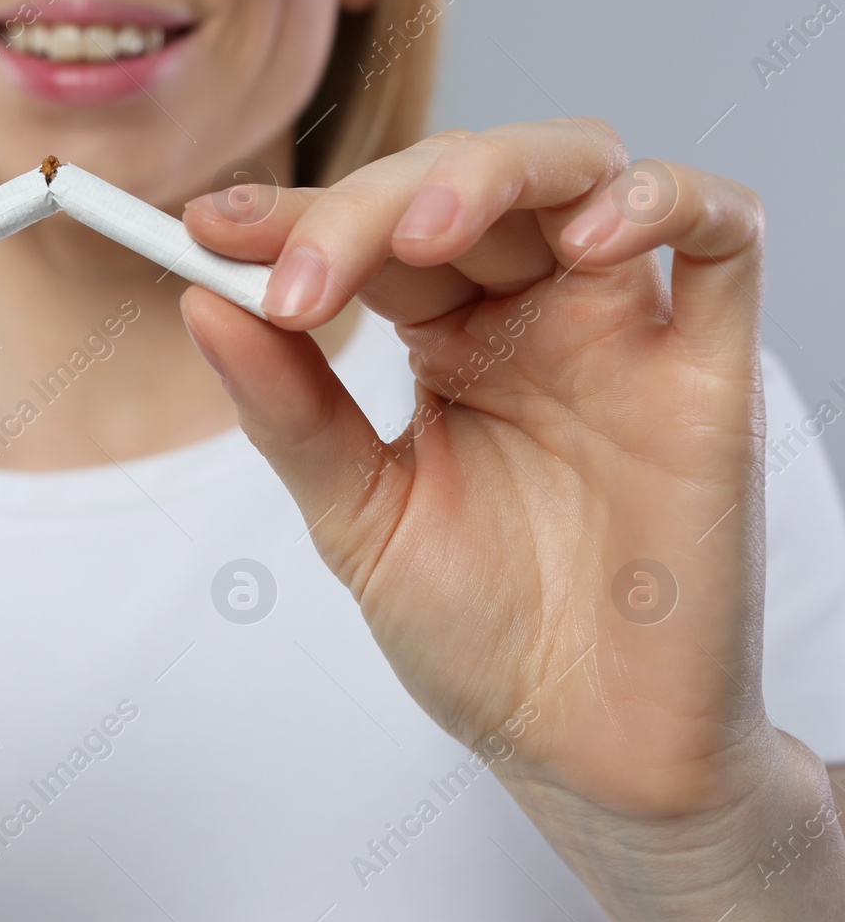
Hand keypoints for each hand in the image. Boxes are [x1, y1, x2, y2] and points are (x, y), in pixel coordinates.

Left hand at [180, 119, 844, 919]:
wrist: (583, 750)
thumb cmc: (478, 635)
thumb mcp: (358, 517)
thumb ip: (290, 410)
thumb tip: (203, 304)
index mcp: (448, 340)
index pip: (374, 234)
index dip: (294, 217)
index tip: (206, 228)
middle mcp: (534, 315)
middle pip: (463, 181)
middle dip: (368, 207)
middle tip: (299, 279)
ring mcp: (622, 331)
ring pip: (579, 170)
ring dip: (493, 173)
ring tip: (423, 236)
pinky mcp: (711, 371)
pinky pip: (719, 236)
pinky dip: (660, 202)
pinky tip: (587, 238)